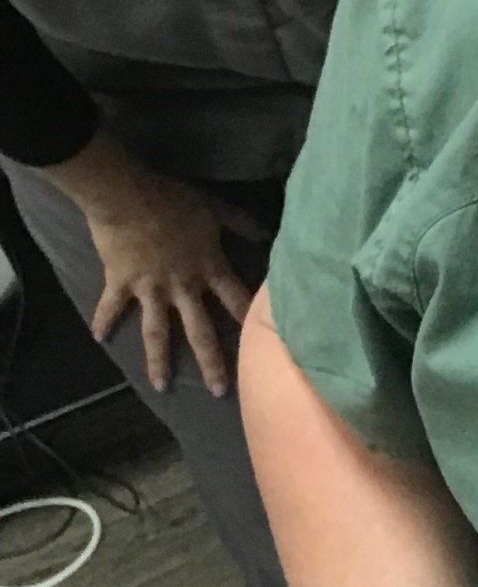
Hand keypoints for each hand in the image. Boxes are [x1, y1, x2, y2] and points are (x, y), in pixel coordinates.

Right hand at [51, 132, 258, 393]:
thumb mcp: (214, 208)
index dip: (253, 321)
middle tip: (220, 391)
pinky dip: (104, 321)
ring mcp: (150, 289)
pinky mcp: (121, 283)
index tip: (267, 346)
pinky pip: (111, 307)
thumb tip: (266, 232)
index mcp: (208, 269)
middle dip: (212, 363)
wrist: (127, 195)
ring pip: (157, 333)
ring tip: (161, 386)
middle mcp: (183, 287)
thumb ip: (240, 222)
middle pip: (201, 331)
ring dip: (159, 361)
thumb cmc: (174, 200)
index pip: (237, 300)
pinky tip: (100, 339)